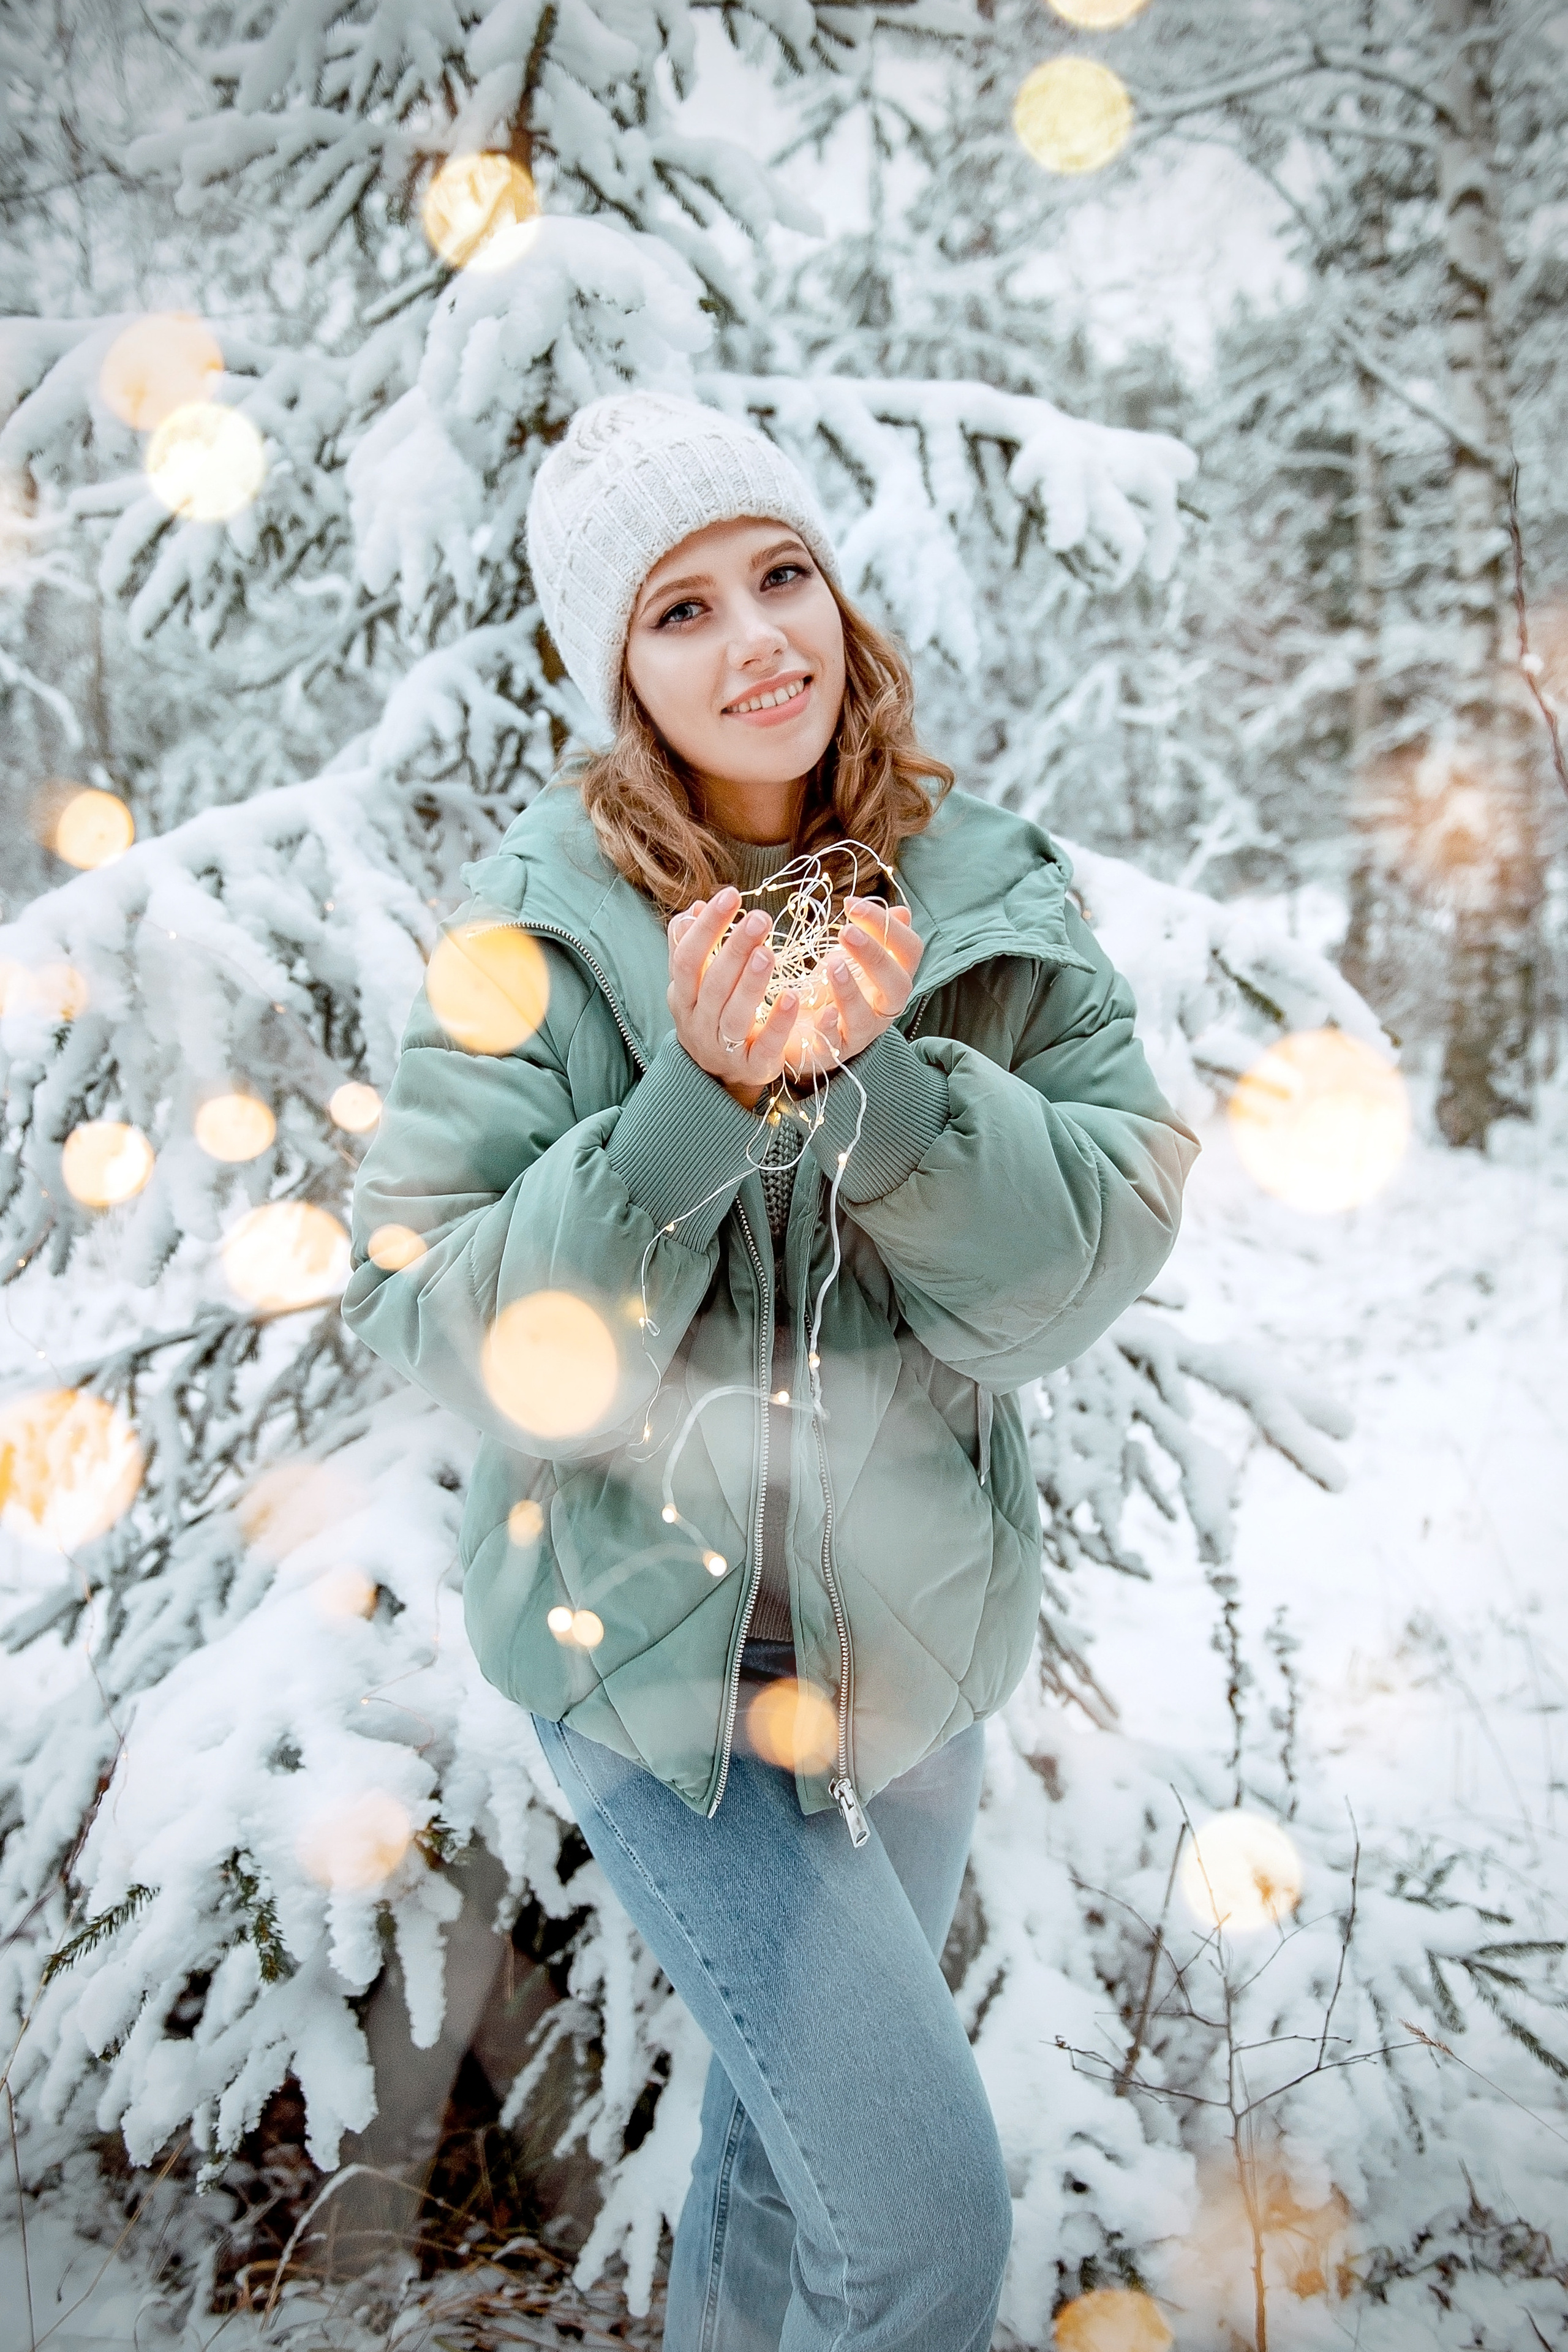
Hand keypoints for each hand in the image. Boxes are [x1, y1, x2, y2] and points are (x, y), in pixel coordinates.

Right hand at [667, 887, 797, 1108]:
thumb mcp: (693, 985)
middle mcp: (698, 1022)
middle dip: (735, 949)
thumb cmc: (709, 1017)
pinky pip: (764, 1046)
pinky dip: (778, 1023)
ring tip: (769, 952)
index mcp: (682, 997)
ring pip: (734, 1016)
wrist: (715, 1078)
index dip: (706, 927)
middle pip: (713, 984)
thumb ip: (690, 947)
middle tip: (760, 918)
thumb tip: (695, 908)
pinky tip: (793, 998)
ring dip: (751, 983)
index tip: (730, 895)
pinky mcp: (752, 1067)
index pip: (687, 958)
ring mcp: (723, 1048)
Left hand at [783, 900, 925, 1086]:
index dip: (888, 926)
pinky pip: (833, 1045)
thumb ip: (876, 937)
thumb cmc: (831, 990)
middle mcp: (883, 1010)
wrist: (802, 1034)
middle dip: (875, 956)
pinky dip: (828, 1028)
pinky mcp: (829, 1053)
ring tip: (831, 965)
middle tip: (846, 932)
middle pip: (896, 985)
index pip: (908, 951)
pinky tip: (821, 1012)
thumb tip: (902, 912)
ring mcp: (858, 1034)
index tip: (852, 904)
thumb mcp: (852, 958)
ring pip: (863, 1017)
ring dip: (849, 990)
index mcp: (892, 981)